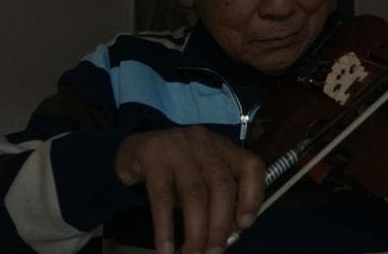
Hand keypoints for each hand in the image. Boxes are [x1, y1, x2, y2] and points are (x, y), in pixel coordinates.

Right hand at [115, 126, 264, 253]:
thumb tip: (229, 233)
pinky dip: (165, 227)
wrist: (134, 149)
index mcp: (224, 148)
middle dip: (220, 225)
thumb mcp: (203, 176)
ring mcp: (178, 148)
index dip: (252, 196)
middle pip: (221, 186)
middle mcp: (205, 144)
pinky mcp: (152, 157)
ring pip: (194, 195)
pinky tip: (166, 248)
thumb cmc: (176, 168)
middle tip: (214, 252)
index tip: (245, 225)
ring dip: (196, 231)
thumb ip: (218, 198)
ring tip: (193, 253)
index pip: (250, 166)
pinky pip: (161, 198)